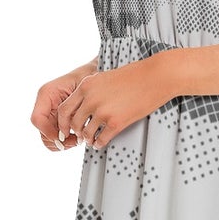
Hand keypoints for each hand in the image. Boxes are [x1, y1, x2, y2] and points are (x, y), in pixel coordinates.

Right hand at [30, 62, 96, 152]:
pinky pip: (56, 137)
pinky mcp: (58, 120)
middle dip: (58, 140)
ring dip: (63, 143)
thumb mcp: (81, 91)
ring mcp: (51, 113)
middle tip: (75, 141)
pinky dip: (66, 141)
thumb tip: (64, 134)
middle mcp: (45, 104)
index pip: (37, 119)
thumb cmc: (89, 78)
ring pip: (48, 137)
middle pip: (42, 132)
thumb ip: (69, 111)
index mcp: (46, 94)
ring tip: (78, 139)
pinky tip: (77, 138)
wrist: (95, 74)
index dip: (48, 132)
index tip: (63, 138)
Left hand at [56, 57, 175, 152]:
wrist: (155, 77)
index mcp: (86, 86)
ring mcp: (103, 111)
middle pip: (73, 123)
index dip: (63, 122)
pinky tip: (100, 143)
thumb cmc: (133, 76)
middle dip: (75, 133)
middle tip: (80, 136)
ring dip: (87, 139)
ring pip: (86, 133)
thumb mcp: (105, 77)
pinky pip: (101, 139)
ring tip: (91, 140)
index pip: (64, 108)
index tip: (66, 128)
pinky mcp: (116, 122)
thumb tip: (83, 105)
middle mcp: (91, 99)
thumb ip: (91, 90)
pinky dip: (99, 144)